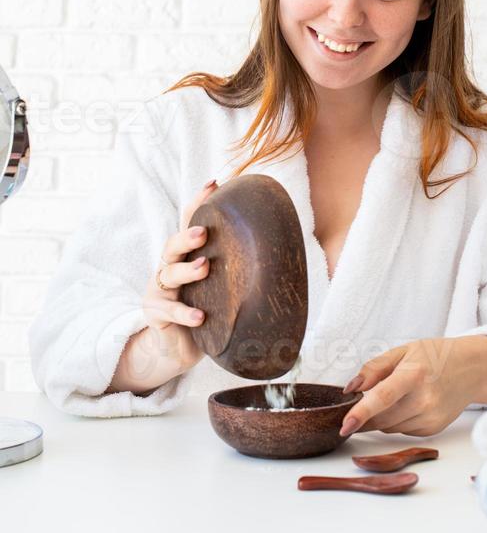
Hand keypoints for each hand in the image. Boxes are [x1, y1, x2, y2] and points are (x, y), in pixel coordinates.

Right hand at [107, 179, 216, 394]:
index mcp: (187, 254)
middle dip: (187, 236)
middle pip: (172, 244)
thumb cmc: (207, 311)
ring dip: (187, 270)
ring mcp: (159, 289)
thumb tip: (285, 252)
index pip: (189, 221)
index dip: (199, 202)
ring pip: (169, 273)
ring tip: (205, 267)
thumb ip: (237, 269)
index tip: (214, 184)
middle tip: (203, 232)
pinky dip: (184, 313)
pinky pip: (170, 311)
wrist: (179, 348)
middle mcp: (169, 266)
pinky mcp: (154, 312)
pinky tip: (200, 317)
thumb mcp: (221, 287)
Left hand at [338, 335, 486, 437]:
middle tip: (363, 399)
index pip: (383, 397)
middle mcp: (425, 399)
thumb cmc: (435, 356)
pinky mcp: (433, 430)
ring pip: (389, 427)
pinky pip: (402, 431)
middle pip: (382, 418)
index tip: (344, 425)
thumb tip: (350, 389)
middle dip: (366, 414)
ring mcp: (431, 417)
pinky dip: (397, 420)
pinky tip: (409, 404)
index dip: (361, 413)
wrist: (471, 369)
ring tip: (397, 394)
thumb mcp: (403, 350)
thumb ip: (374, 368)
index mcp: (414, 374)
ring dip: (382, 417)